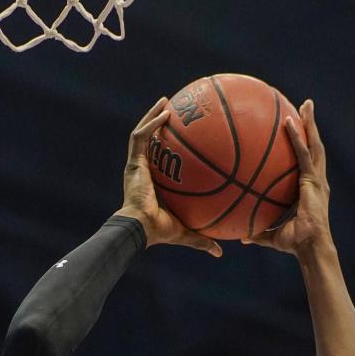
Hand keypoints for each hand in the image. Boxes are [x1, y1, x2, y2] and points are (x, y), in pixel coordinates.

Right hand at [116, 98, 222, 256]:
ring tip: (166, 101)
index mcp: (154, 184)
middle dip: (160, 125)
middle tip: (175, 111)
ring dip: (153, 116)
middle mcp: (144, 172)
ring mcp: (137, 165)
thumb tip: (220, 254)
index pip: (161, 162)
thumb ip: (203, 239)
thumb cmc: (160, 232)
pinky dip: (152, 122)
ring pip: (143, 133)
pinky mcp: (133, 162)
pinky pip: (141, 137)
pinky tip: (166, 111)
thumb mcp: (187, 232)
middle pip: (151, 143)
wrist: (141, 228)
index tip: (184, 139)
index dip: (170, 150)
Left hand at [242, 100, 330, 255]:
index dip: (304, 145)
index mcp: (310, 189)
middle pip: (314, 146)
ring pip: (314, 144)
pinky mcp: (313, 181)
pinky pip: (303, 154)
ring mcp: (317, 179)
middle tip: (306, 107)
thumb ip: (258, 232)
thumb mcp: (271, 236)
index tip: (298, 131)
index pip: (306, 162)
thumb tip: (241, 237)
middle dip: (311, 126)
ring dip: (310, 123)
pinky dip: (297, 137)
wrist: (310, 247)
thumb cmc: (294, 244)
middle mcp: (316, 180)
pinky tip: (290, 121)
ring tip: (307, 104)